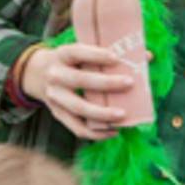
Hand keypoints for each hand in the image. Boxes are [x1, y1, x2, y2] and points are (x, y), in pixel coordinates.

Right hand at [19, 42, 134, 140]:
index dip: (96, 55)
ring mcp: (55, 97)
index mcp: (62, 55)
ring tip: (123, 115)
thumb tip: (146, 57)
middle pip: (80, 81)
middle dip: (106, 83)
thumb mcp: (79, 51)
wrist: (37, 74)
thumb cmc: (70, 61)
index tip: (116, 58)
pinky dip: (96, 133)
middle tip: (129, 83)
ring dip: (102, 113)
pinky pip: (76, 128)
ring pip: (78, 108)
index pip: (77, 52)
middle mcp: (55, 75)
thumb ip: (107, 53)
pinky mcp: (57, 114)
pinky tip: (114, 131)